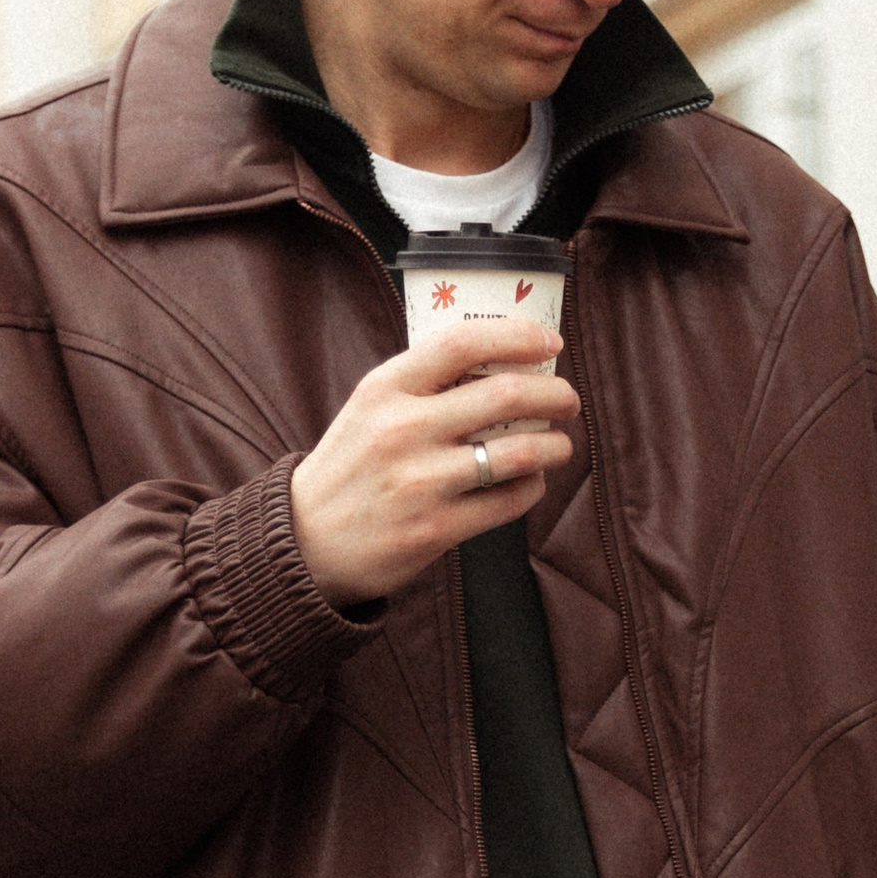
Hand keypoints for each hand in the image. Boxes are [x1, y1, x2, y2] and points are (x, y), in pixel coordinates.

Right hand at [290, 317, 579, 604]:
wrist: (308, 541)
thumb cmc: (353, 466)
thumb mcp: (371, 407)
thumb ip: (425, 383)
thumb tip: (503, 358)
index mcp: (385, 389)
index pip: (462, 342)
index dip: (517, 336)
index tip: (549, 341)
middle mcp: (403, 430)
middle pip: (505, 396)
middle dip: (555, 395)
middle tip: (568, 400)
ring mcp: (422, 482)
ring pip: (520, 452)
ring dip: (555, 445)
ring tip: (559, 444)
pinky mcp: (437, 528)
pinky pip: (510, 500)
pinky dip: (533, 486)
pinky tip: (530, 480)